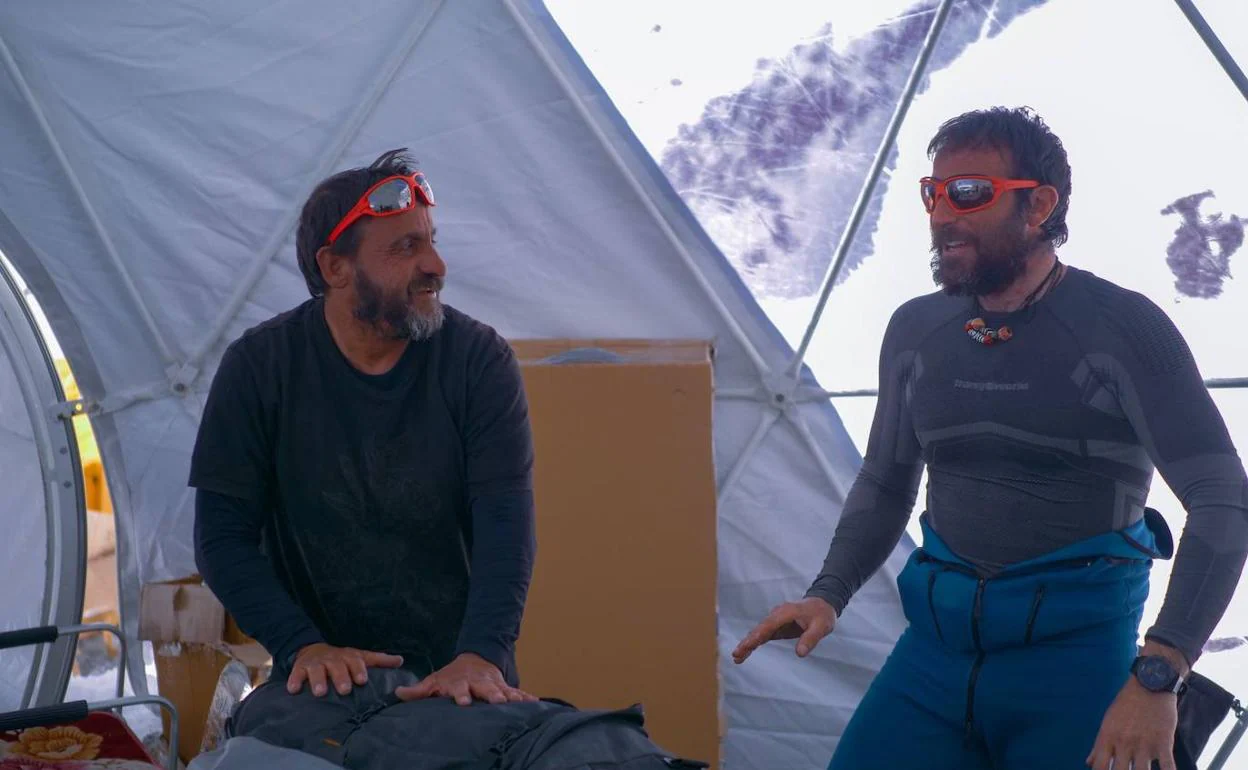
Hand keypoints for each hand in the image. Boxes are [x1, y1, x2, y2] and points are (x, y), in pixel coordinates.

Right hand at [287, 643, 403, 696]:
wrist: (313, 650)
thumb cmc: (342, 659)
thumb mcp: (360, 656)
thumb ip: (379, 660)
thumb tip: (401, 661)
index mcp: (348, 657)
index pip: (356, 661)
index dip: (359, 670)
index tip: (362, 680)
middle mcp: (333, 659)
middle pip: (337, 667)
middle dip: (341, 677)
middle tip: (345, 690)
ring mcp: (316, 664)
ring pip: (316, 671)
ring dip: (318, 680)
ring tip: (320, 692)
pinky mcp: (299, 669)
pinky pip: (296, 674)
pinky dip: (294, 681)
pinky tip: (294, 690)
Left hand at [394, 653, 537, 706]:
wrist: (475, 661)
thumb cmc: (451, 677)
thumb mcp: (434, 681)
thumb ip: (418, 690)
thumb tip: (397, 694)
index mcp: (460, 682)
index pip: (460, 689)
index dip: (461, 695)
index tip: (463, 702)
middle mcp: (479, 683)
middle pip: (485, 689)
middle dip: (492, 695)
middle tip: (497, 702)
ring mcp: (493, 685)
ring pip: (504, 691)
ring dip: (512, 696)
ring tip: (521, 703)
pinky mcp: (505, 688)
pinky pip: (517, 692)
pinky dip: (526, 697)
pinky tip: (536, 703)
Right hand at [732, 597, 837, 663]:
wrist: (822, 604)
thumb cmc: (822, 615)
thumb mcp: (821, 627)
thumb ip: (811, 639)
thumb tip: (800, 654)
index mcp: (786, 613)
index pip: (769, 626)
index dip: (757, 636)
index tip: (747, 645)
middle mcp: (777, 615)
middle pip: (759, 629)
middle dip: (747, 642)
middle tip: (736, 655)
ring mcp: (776, 620)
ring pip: (758, 633)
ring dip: (748, 644)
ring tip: (737, 657)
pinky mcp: (777, 627)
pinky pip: (763, 635)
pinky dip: (754, 643)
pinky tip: (746, 652)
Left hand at [1086, 678, 1177, 769]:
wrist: (1150, 684)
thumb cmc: (1127, 703)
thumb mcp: (1108, 721)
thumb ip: (1099, 745)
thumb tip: (1089, 762)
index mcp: (1107, 737)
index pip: (1099, 766)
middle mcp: (1124, 742)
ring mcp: (1144, 743)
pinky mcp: (1164, 742)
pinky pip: (1168, 767)